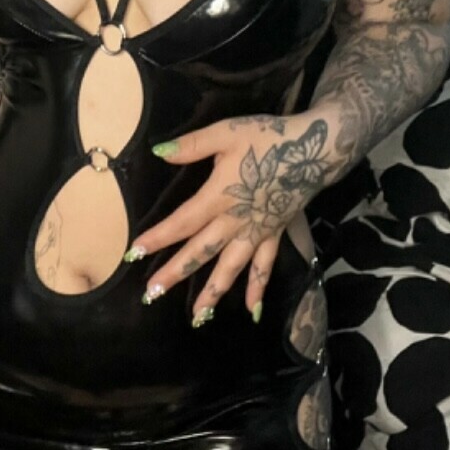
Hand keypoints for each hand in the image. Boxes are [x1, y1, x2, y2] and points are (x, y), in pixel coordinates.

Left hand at [128, 112, 329, 325]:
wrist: (315, 149)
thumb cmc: (269, 137)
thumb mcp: (227, 132)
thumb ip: (193, 145)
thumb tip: (159, 152)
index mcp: (220, 196)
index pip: (183, 221)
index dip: (159, 237)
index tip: (135, 252)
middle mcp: (236, 220)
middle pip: (201, 251)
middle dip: (176, 272)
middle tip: (152, 293)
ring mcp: (257, 231)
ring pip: (231, 267)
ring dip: (214, 292)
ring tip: (197, 317)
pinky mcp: (275, 234)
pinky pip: (265, 266)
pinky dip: (259, 288)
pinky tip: (252, 311)